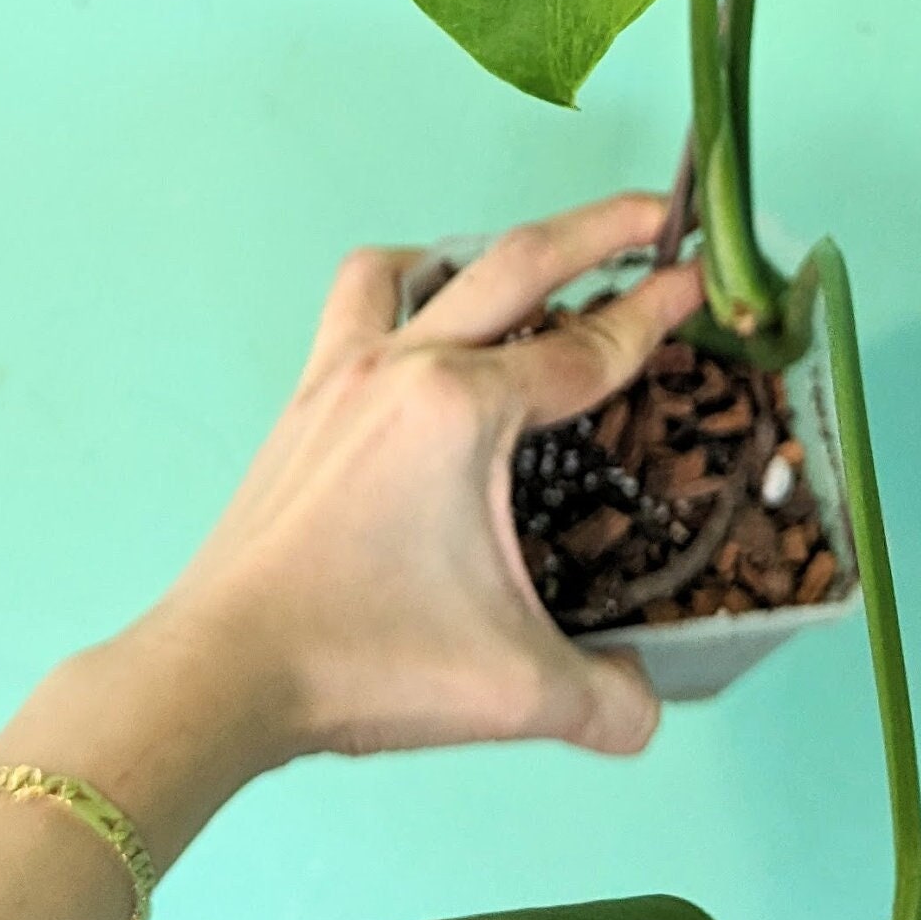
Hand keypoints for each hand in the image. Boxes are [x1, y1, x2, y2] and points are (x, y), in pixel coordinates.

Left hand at [125, 192, 700, 767]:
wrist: (219, 673)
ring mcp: (339, 380)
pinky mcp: (301, 410)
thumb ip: (608, 698)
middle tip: (651, 213)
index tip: (702, 278)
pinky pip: (355, 313)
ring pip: (409, 269)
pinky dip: (403, 299)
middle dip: (596, 228)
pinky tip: (428, 347)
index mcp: (461, 410)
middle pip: (513, 263)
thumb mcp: (515, 690)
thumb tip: (649, 706)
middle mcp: (400, 369)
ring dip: (474, 255)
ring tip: (519, 278)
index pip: (584, 348)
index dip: (655, 314)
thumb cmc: (362, 663)